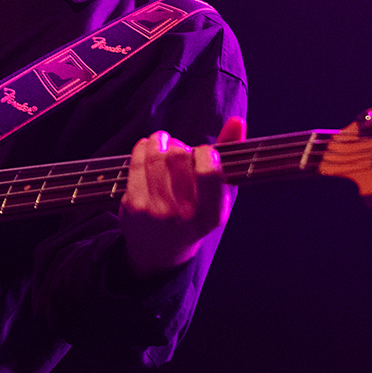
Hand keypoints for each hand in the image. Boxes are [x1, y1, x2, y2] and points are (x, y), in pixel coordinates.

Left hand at [119, 117, 244, 276]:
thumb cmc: (195, 214)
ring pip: (156, 156)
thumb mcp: (218, 195)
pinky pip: (137, 162)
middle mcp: (184, 216)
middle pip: (179, 158)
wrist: (160, 251)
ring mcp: (156, 212)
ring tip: (162, 141)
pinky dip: (143, 147)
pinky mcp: (133, 206)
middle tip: (179, 150)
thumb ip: (229, 156)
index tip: (204, 152)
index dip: (205, 153)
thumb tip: (238, 121)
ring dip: (160, 141)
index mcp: (212, 215)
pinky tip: (147, 147)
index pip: (209, 172)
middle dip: (180, 146)